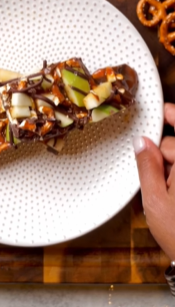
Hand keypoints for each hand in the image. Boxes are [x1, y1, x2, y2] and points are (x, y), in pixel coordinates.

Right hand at [133, 103, 174, 260]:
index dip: (165, 131)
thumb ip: (147, 167)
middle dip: (166, 159)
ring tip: (170, 195)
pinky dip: (173, 174)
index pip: (171, 142)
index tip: (164, 109)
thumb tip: (141, 142)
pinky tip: (172, 186)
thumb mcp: (155, 201)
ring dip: (172, 169)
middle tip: (161, 183)